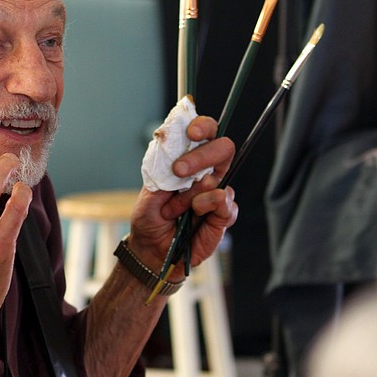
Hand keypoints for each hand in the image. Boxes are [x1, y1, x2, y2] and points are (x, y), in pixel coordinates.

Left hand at [128, 116, 237, 279]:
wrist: (151, 249)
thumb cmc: (150, 217)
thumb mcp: (151, 188)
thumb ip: (166, 167)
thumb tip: (180, 149)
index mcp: (189, 160)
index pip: (206, 133)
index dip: (204, 126)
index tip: (191, 133)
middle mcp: (208, 173)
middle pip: (223, 148)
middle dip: (201, 156)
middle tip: (179, 171)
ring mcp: (218, 193)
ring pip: (219, 178)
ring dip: (191, 194)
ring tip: (174, 210)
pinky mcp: (224, 215)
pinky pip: (225, 202)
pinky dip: (207, 206)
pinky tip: (194, 215)